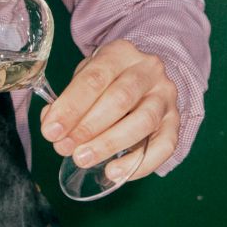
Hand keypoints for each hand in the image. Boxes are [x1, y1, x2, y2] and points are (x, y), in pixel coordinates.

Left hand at [39, 39, 180, 181]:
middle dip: (88, 127)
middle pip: (120, 99)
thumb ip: (69, 98)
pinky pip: (164, 146)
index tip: (51, 130)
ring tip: (83, 159)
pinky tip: (114, 172)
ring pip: (143, 121)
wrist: (147, 75)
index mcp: (121, 53)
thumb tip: (51, 123)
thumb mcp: (86, 76)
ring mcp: (166, 96)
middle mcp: (148, 71)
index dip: (71, 106)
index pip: (94, 78)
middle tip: (64, 147)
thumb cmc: (109, 79)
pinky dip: (139, 163)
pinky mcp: (175, 122)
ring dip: (110, 144)